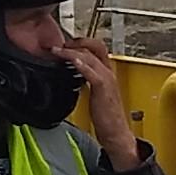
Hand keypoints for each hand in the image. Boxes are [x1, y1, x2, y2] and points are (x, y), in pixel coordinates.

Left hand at [61, 37, 139, 165]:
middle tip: (61, 44)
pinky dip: (81, 64)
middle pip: (95, 46)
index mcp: (108, 73)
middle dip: (78, 41)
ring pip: (90, 56)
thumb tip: (73, 74)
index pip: (96, 49)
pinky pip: (92, 71)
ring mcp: (107, 78)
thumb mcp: (95, 94)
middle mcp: (109, 72)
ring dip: (72, 51)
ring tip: (58, 50)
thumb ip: (87, 81)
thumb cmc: (106, 117)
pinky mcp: (103, 88)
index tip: (66, 44)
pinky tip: (71, 60)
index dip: (81, 42)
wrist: (116, 133)